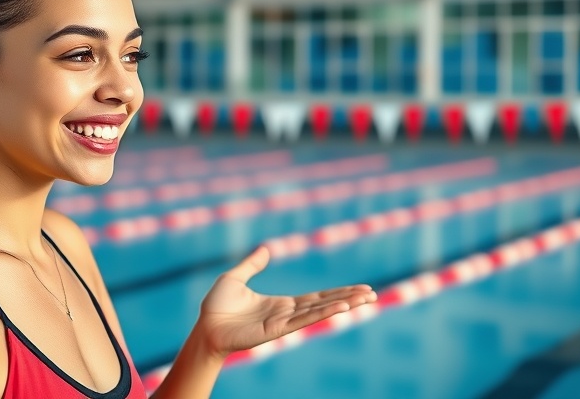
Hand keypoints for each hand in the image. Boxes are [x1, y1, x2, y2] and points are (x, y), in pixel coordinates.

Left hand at [197, 246, 376, 357]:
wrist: (205, 327)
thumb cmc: (216, 307)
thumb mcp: (236, 278)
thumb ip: (252, 264)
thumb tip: (266, 248)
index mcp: (281, 303)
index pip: (317, 297)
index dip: (338, 292)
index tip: (359, 288)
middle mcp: (287, 313)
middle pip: (325, 303)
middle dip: (349, 298)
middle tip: (374, 294)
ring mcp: (284, 322)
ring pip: (320, 311)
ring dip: (344, 304)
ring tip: (367, 299)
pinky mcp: (277, 330)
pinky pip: (304, 320)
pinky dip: (323, 313)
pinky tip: (341, 308)